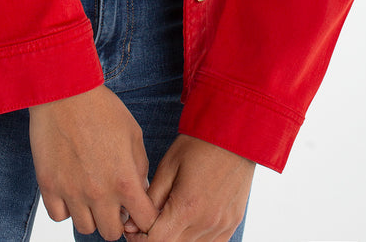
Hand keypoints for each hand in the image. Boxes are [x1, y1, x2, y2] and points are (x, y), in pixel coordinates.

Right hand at [28, 84, 158, 239]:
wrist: (65, 92)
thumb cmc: (102, 108)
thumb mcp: (133, 133)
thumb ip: (140, 166)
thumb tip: (141, 189)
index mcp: (125, 180)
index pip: (144, 221)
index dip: (145, 217)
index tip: (139, 209)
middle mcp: (99, 194)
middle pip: (111, 233)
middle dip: (116, 220)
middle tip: (113, 202)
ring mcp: (72, 192)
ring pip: (85, 228)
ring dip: (91, 215)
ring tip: (90, 193)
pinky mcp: (49, 187)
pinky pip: (59, 216)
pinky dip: (66, 208)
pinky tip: (71, 189)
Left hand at [123, 134, 254, 240]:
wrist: (234, 134)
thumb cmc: (198, 145)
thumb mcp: (168, 166)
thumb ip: (150, 199)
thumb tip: (132, 226)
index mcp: (186, 207)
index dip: (139, 239)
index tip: (133, 228)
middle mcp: (206, 222)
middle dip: (156, 239)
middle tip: (148, 223)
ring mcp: (222, 225)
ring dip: (176, 239)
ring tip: (169, 220)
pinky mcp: (232, 223)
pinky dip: (195, 239)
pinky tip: (188, 222)